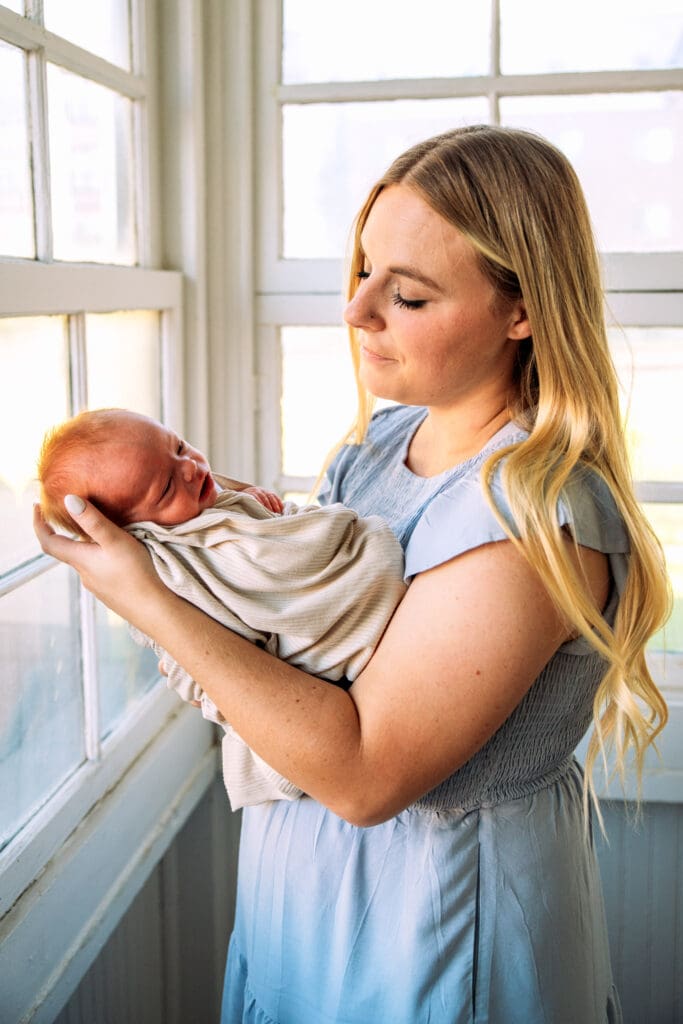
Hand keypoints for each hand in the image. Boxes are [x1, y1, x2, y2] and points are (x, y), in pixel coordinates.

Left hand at [33, 496, 168, 629]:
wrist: (157, 610)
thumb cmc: (139, 574)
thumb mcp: (115, 541)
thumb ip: (92, 521)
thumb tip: (68, 500)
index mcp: (81, 561)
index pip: (49, 542)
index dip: (39, 524)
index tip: (37, 507)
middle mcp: (85, 575)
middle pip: (70, 551)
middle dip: (70, 533)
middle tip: (79, 513)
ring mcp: (99, 587)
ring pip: (88, 561)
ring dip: (91, 547)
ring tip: (107, 532)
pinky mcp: (113, 594)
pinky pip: (102, 571)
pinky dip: (105, 559)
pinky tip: (123, 556)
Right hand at [242, 486, 283, 513]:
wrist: (238, 495)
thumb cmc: (251, 500)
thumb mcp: (260, 500)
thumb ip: (267, 503)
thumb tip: (277, 513)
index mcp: (265, 491)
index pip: (274, 496)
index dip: (278, 503)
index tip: (282, 510)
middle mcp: (261, 490)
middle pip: (270, 496)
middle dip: (275, 505)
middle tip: (277, 513)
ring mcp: (255, 491)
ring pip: (264, 497)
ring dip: (268, 505)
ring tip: (270, 512)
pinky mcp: (249, 493)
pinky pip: (256, 497)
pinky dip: (260, 502)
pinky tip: (262, 508)